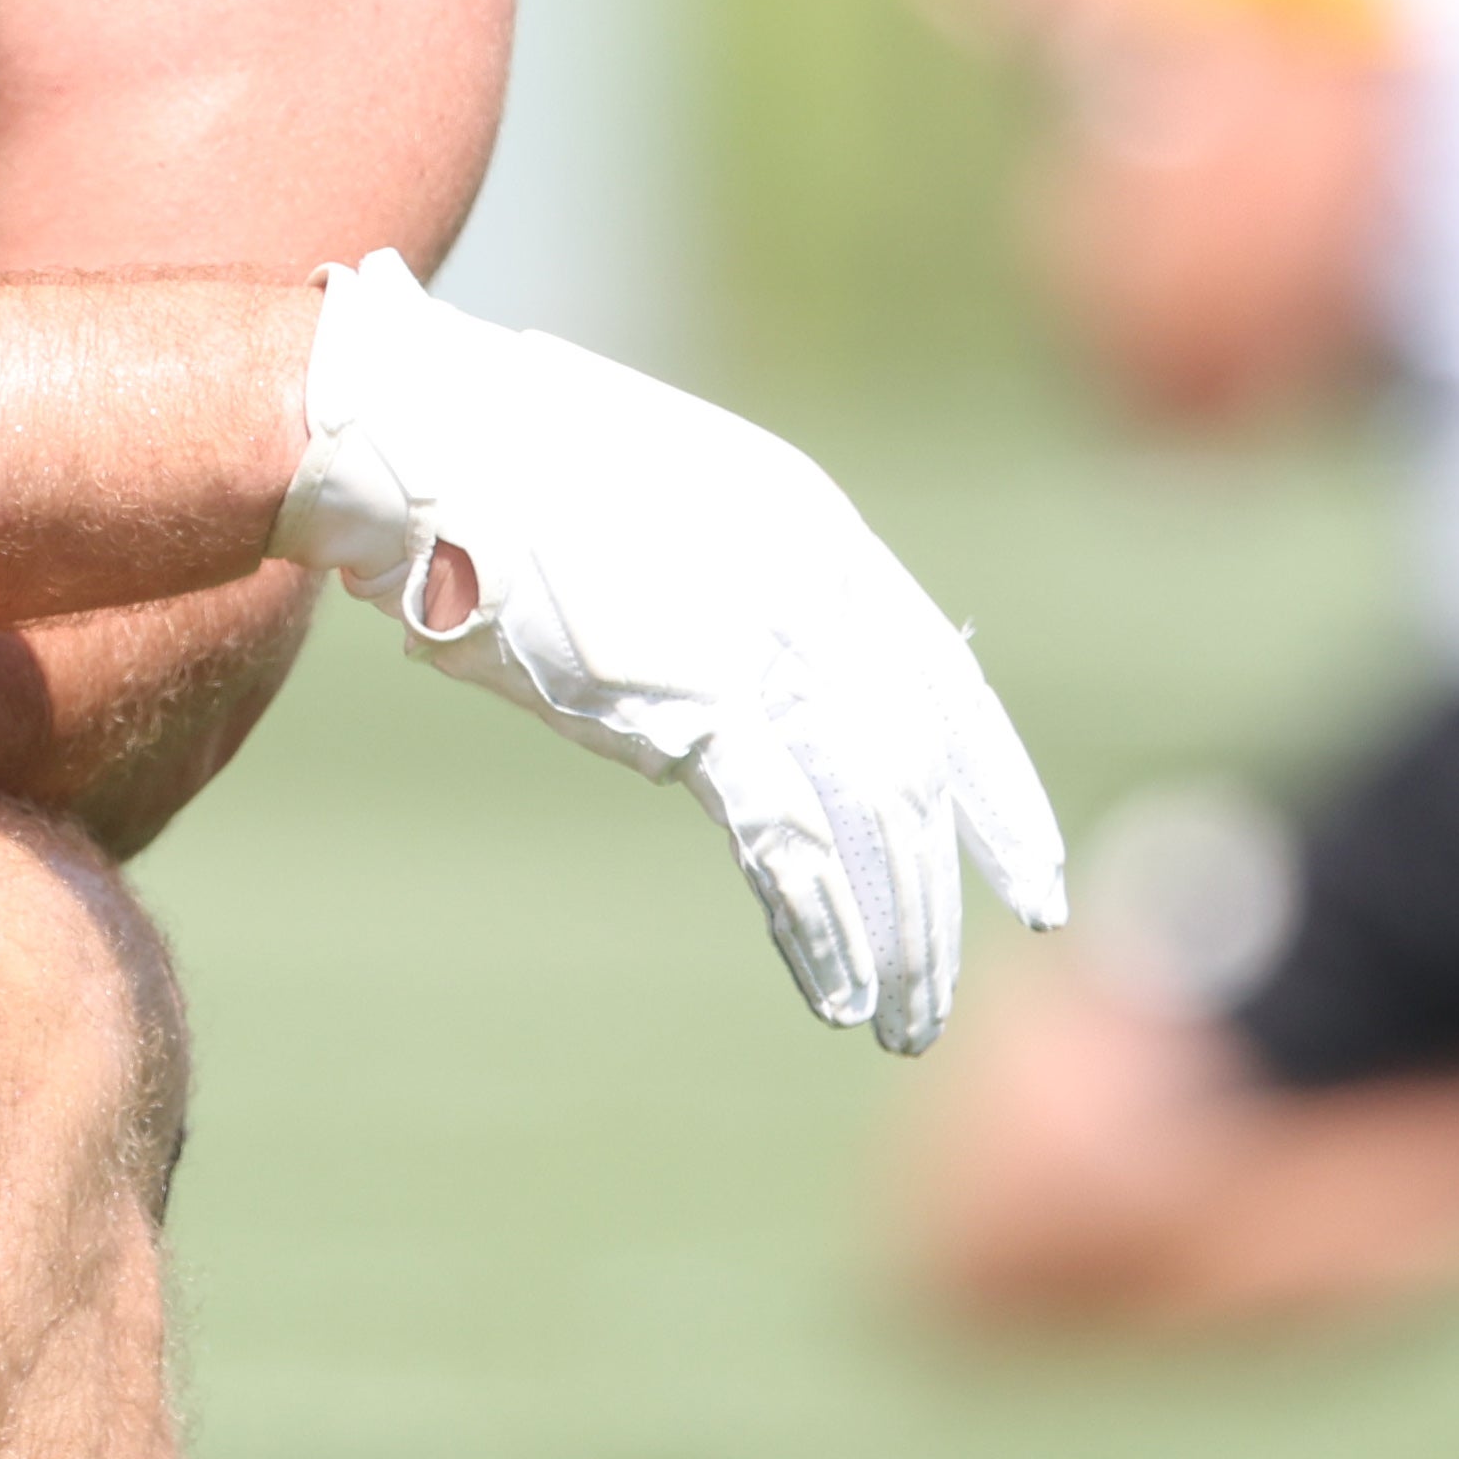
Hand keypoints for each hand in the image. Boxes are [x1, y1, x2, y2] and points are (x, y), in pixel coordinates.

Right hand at [277, 251, 1068, 1048]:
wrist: (430, 439)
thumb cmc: (519, 466)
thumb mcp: (668, 503)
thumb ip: (734, 584)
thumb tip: (751, 687)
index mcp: (813, 531)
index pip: (943, 677)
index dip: (995, 786)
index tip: (1029, 870)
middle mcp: (813, 586)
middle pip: (921, 765)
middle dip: (947, 889)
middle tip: (955, 985)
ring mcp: (758, 645)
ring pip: (873, 818)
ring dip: (896, 932)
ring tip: (906, 1020)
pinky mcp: (690, 706)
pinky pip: (786, 841)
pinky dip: (818, 926)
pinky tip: (835, 994)